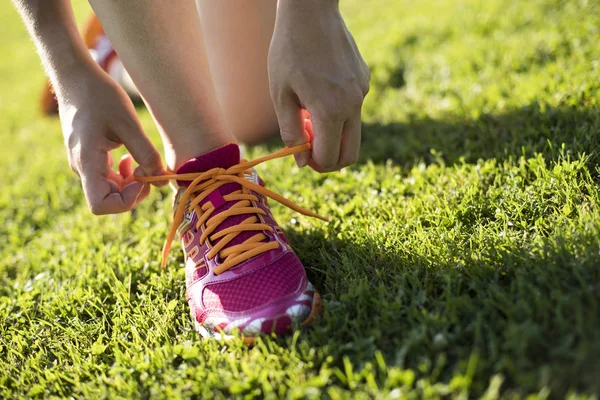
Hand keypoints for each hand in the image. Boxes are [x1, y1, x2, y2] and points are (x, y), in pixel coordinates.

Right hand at [58, 64, 165, 214]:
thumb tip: (162, 179)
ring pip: (110, 190)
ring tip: (143, 162)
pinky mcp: (89, 159)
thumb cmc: (100, 96)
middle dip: (135, 192)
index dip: (125, 201)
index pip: (100, 205)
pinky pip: (108, 178)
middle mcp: (82, 169)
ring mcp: (85, 165)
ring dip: (132, 183)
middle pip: (109, 200)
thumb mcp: (128, 123)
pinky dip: (125, 175)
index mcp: (87, 162)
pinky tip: (131, 159)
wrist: (76, 79)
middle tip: (151, 170)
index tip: (142, 179)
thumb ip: (145, 153)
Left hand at [268, 0, 369, 171]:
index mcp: (331, 110)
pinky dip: (337, 112)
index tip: (301, 157)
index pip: (330, 158)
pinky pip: (353, 108)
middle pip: (350, 153)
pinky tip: (318, 90)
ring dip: (332, 134)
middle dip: (330, 160)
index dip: (314, 164)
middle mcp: (353, 104)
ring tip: (308, 112)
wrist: (311, 11)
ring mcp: (362, 91)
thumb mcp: (281, 95)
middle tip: (310, 150)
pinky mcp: (364, 80)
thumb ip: (291, 132)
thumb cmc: (288, 51)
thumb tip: (301, 162)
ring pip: (352, 131)